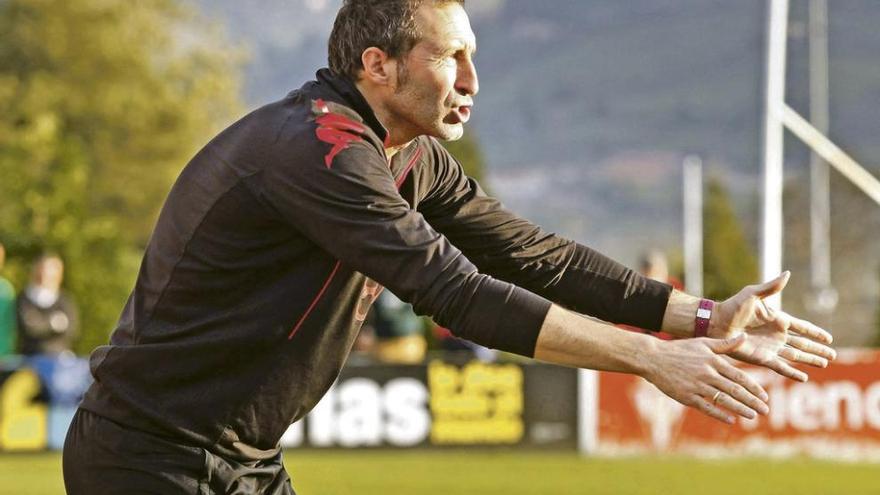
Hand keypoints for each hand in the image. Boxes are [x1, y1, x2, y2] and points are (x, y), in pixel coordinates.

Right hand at [641, 335, 769, 423]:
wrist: (653, 358)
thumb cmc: (679, 349)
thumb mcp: (703, 343)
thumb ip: (725, 344)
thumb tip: (745, 336)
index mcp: (713, 361)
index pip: (738, 376)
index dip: (753, 387)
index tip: (764, 396)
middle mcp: (707, 374)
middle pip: (734, 390)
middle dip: (752, 401)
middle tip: (765, 409)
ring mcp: (697, 386)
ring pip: (723, 399)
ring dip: (740, 409)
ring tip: (753, 416)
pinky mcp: (686, 396)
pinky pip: (706, 407)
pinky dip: (719, 414)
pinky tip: (730, 420)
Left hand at [709, 272, 836, 381]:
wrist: (716, 323)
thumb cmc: (732, 307)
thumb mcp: (753, 294)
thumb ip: (771, 287)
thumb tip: (787, 273)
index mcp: (778, 319)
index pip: (802, 327)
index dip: (815, 332)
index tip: (829, 338)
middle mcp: (776, 335)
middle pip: (803, 343)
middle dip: (817, 349)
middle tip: (833, 355)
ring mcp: (770, 347)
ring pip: (796, 355)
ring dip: (810, 360)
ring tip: (823, 364)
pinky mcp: (762, 358)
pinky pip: (781, 367)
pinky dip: (792, 372)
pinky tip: (804, 378)